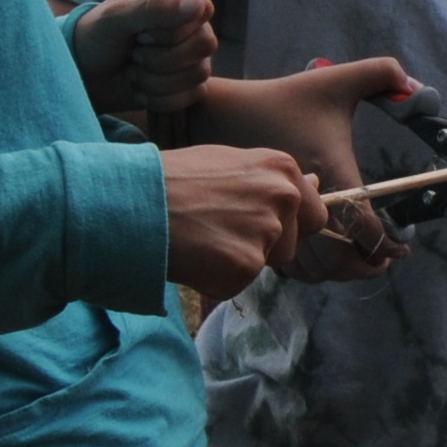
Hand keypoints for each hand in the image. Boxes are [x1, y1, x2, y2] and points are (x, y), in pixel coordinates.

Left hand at [70, 0, 214, 121]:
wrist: (84, 76)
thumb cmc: (95, 38)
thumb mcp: (116, 18)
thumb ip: (155, 8)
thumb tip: (198, 5)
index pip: (203, 9)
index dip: (174, 28)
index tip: (142, 33)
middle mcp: (190, 26)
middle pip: (204, 44)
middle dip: (161, 58)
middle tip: (134, 53)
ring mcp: (192, 56)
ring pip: (199, 73)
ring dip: (156, 79)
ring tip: (133, 71)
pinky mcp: (189, 84)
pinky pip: (194, 95)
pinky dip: (161, 97)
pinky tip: (141, 89)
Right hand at [161, 145, 325, 308]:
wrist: (131, 200)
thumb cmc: (173, 179)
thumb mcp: (230, 162)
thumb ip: (273, 179)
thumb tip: (315, 184)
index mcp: (282, 169)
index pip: (312, 214)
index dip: (285, 226)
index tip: (252, 223)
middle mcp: (283, 197)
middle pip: (291, 245)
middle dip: (261, 246)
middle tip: (216, 229)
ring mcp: (266, 232)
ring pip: (263, 265)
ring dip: (235, 262)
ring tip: (199, 238)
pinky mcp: (245, 265)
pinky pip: (236, 284)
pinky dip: (214, 279)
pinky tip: (190, 256)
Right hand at [188, 57, 411, 280]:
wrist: (216, 115)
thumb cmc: (278, 99)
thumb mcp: (332, 80)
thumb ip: (379, 73)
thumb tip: (415, 86)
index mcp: (331, 173)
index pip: (366, 225)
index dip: (387, 243)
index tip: (401, 247)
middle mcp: (305, 206)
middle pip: (342, 259)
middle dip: (368, 265)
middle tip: (381, 261)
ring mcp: (276, 223)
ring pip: (316, 269)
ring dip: (339, 270)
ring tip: (356, 260)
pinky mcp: (255, 231)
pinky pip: (289, 267)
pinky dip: (309, 269)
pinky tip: (321, 256)